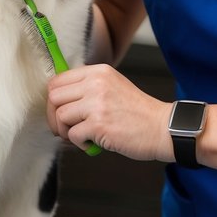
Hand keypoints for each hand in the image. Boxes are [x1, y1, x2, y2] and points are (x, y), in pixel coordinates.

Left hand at [47, 63, 172, 162]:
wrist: (162, 128)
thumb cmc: (138, 113)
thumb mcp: (113, 86)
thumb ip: (88, 87)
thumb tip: (59, 98)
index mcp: (97, 72)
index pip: (57, 80)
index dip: (54, 99)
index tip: (59, 111)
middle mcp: (95, 84)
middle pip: (54, 97)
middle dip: (55, 117)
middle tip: (66, 128)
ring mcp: (96, 103)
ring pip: (60, 116)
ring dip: (67, 131)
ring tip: (82, 135)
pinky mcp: (98, 124)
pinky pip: (72, 135)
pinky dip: (79, 143)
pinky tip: (93, 143)